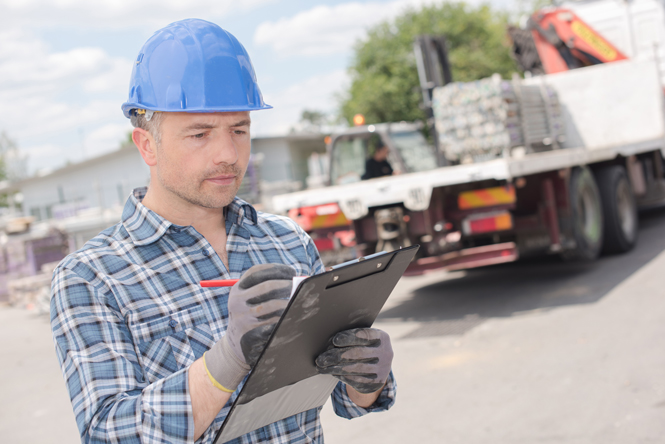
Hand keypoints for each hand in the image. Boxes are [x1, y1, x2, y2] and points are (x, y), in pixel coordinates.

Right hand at [203, 264, 294, 391]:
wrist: (236, 343)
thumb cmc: (250, 313)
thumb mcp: (248, 296)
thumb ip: (265, 285)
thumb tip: (297, 277)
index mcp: (237, 290)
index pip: (256, 272)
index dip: (276, 269)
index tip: (292, 272)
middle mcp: (237, 303)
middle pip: (267, 286)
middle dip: (287, 284)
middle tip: (298, 286)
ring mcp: (243, 320)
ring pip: (274, 305)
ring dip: (288, 303)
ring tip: (296, 302)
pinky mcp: (251, 335)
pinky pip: (275, 323)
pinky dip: (285, 319)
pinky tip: (290, 318)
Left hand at [315, 328, 392, 393]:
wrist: (380, 367)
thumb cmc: (365, 347)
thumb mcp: (365, 339)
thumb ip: (352, 337)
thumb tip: (328, 340)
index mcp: (381, 337)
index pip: (365, 335)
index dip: (349, 337)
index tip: (334, 341)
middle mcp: (385, 353)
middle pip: (357, 353)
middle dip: (336, 355)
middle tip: (320, 358)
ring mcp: (382, 369)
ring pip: (354, 368)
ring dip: (335, 368)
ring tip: (321, 367)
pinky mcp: (376, 382)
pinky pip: (355, 379)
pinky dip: (341, 376)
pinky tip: (332, 372)